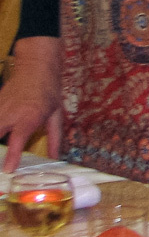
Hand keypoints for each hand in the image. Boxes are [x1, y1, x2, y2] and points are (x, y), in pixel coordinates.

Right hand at [0, 38, 62, 170]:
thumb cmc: (48, 90)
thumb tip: (54, 157)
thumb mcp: (56, 114)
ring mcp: (0, 109)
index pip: (18, 139)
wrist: (36, 67)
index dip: (13, 155)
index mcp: (29, 116)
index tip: (8, 170)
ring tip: (0, 154)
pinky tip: (0, 134)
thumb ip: (54, 137)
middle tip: (0, 167)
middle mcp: (11, 114)